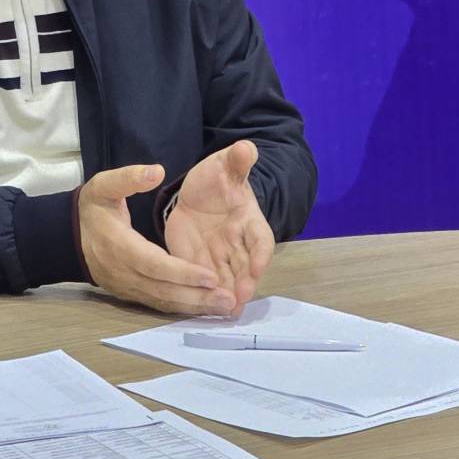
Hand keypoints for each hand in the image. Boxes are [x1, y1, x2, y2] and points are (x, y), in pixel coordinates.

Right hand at [77, 163, 242, 314]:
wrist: (67, 236)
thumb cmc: (92, 209)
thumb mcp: (104, 185)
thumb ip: (130, 177)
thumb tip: (157, 171)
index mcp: (120, 246)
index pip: (155, 264)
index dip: (182, 273)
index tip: (210, 276)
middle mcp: (125, 273)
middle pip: (163, 290)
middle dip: (197, 297)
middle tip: (229, 299)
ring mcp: (128, 287)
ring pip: (163, 302)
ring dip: (194, 307)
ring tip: (225, 307)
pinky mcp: (131, 294)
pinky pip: (158, 304)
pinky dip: (182, 308)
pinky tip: (204, 308)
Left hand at [165, 140, 274, 317]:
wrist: (198, 192)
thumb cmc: (218, 179)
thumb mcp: (225, 166)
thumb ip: (236, 161)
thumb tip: (247, 147)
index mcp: (249, 219)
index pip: (261, 239)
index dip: (261, 254)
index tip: (257, 267)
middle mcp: (237, 243)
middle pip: (245, 268)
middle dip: (243, 284)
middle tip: (239, 299)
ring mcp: (218, 255)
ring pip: (225, 279)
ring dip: (225, 295)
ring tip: (223, 311)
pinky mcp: (196, 261)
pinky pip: (202, 281)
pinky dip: (203, 295)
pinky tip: (201, 308)